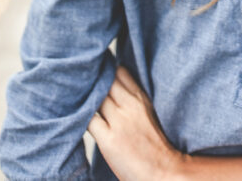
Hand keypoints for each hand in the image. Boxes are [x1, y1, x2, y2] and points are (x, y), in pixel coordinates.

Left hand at [87, 66, 183, 180]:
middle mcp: (130, 106)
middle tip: (81, 84)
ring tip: (77, 100)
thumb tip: (109, 85)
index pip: (119, 71)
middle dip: (93, 81)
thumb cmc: (154, 147)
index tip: (97, 74)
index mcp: (141, 99)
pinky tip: (78, 118)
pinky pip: (87, 119)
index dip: (106, 72)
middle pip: (104, 81)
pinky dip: (80, 116)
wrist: (164, 173)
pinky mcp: (108, 139)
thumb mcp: (147, 113)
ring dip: (84, 98)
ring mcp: (119, 122)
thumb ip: (130, 98)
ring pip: (93, 97)